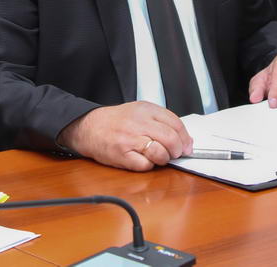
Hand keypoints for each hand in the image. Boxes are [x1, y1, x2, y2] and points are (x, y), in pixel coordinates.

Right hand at [57, 101, 192, 171]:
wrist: (89, 127)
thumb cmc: (117, 122)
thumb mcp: (140, 112)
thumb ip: (162, 122)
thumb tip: (185, 141)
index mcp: (146, 110)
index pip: (176, 124)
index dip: (185, 138)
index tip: (187, 146)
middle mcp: (139, 123)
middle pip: (171, 139)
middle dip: (178, 150)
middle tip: (175, 154)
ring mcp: (130, 139)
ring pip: (161, 153)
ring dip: (164, 159)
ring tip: (158, 156)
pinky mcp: (122, 155)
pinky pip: (146, 165)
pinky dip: (149, 165)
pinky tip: (143, 159)